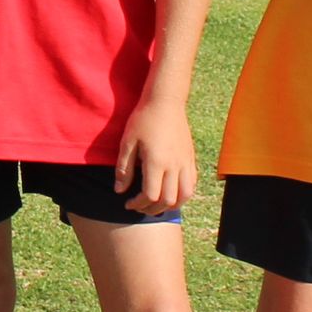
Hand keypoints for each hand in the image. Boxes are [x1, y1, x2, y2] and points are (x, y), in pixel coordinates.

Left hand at [114, 92, 196, 215]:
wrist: (165, 102)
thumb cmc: (143, 120)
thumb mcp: (127, 143)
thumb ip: (124, 168)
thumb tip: (119, 190)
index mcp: (157, 162)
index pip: (150, 195)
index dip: (138, 204)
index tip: (128, 203)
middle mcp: (174, 165)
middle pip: (167, 200)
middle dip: (152, 208)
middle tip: (139, 206)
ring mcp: (186, 163)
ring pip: (184, 196)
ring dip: (170, 205)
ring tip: (156, 204)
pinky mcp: (191, 159)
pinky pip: (191, 184)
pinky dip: (182, 195)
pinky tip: (170, 193)